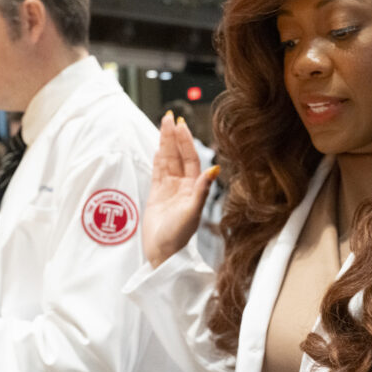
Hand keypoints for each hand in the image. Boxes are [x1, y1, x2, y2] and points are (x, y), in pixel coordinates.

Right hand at [143, 113, 218, 268]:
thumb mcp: (192, 213)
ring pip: (167, 161)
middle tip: (170, 117)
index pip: (190, 159)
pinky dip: (158, 159)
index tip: (181, 125)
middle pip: (178, 156)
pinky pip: (157, 172)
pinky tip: (158, 148)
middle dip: (174, 136)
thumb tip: (214, 169)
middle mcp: (183, 186)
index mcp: (193, 188)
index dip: (185, 141)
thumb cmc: (178, 238)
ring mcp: (169, 190)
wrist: (162, 254)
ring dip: (165, 144)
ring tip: (163, 125)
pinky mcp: (156, 195)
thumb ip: (202, 191)